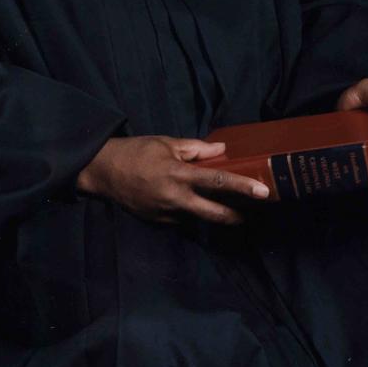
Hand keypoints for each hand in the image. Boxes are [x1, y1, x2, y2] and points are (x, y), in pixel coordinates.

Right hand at [76, 135, 269, 225]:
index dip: (243, 187)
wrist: (103, 172)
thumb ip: (197, 149)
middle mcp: (175, 199)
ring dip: (213, 214)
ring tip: (227, 206)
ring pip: (199, 219)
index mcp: (179, 174)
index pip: (218, 181)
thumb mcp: (167, 143)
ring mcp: (166, 215)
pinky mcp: (158, 223)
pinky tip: (189, 203)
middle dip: (237, 215)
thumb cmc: (137, 152)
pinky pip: (181, 219)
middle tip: (252, 212)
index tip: (263, 192)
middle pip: (215, 214)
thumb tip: (223, 151)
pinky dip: (190, 212)